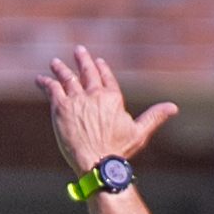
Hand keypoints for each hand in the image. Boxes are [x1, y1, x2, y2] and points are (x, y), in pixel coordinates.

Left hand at [37, 46, 178, 175]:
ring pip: (67, 78)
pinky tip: (40, 80)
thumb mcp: (140, 132)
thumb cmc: (119, 151)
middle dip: (82, 60)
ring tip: (55, 63)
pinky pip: (52, 89)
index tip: (98, 62)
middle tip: (78, 51)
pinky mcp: (61, 107)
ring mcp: (77, 99)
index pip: (106, 78)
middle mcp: (95, 94)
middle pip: (87, 72)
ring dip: (61, 69)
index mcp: (113, 98)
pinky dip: (46, 83)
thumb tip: (174, 108)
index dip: (102, 69)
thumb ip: (154, 117)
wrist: (97, 161)